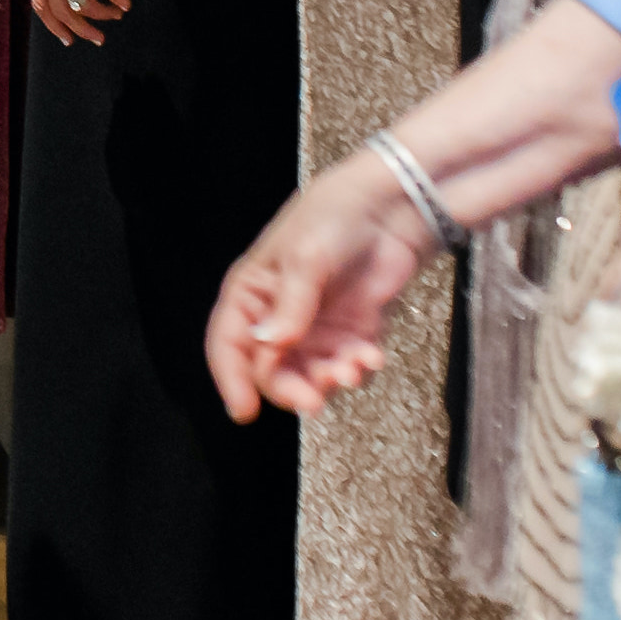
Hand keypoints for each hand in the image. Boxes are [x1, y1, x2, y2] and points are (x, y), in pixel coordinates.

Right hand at [206, 150, 429, 420]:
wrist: (391, 207)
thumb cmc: (333, 218)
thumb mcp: (304, 258)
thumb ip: (290, 308)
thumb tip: (266, 347)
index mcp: (251, 292)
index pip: (229, 343)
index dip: (232, 378)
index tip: (245, 412)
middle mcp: (278, 316)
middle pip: (271, 368)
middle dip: (291, 387)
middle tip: (313, 401)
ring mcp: (316, 327)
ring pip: (311, 374)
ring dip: (330, 380)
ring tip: (354, 369)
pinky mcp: (350, 332)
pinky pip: (347, 365)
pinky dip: (358, 369)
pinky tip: (372, 357)